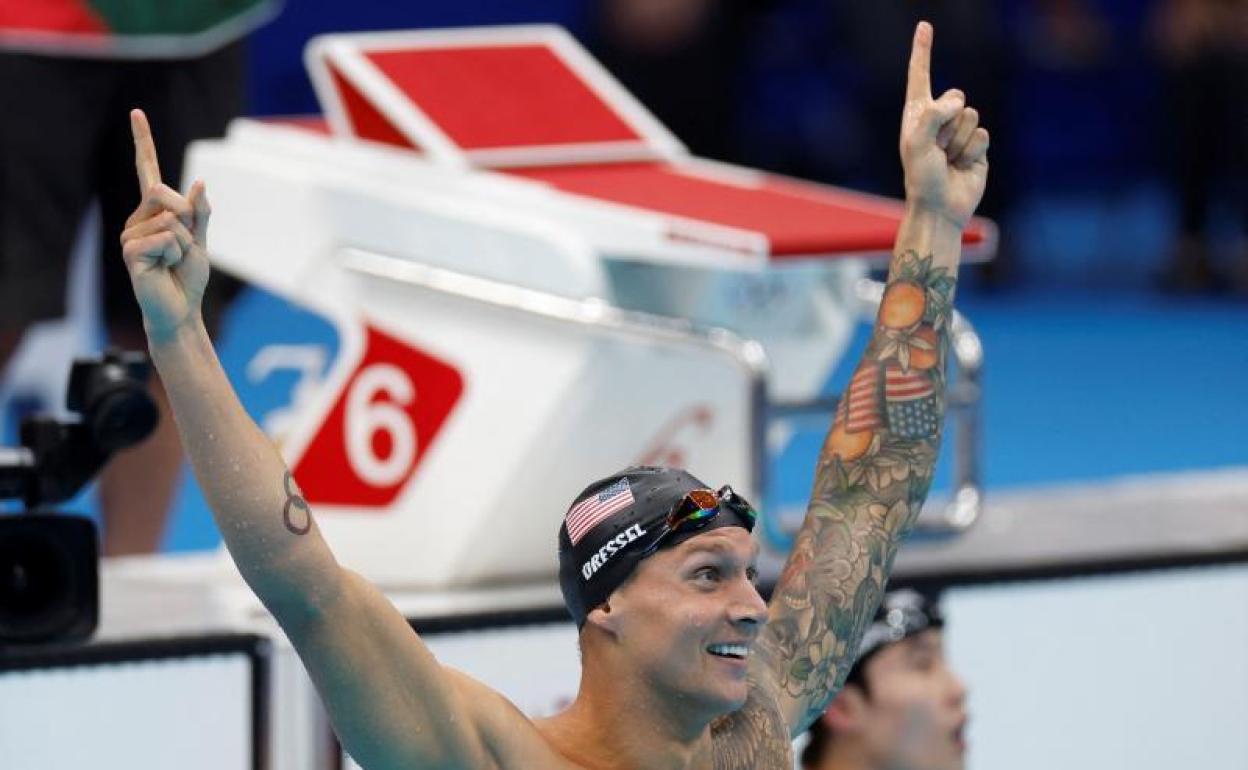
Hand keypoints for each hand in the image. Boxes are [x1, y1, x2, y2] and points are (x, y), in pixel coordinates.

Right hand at [120, 109, 211, 342]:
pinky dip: (175, 254)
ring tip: (173, 261)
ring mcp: (130, 234)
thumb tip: (198, 182)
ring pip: (169, 218)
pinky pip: (165, 238)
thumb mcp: (201, 240)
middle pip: (163, 190)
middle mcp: (137, 218)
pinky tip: (164, 268)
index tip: (137, 112)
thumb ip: (200, 213)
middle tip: (184, 244)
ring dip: (183, 242)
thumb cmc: (188, 276)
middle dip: (186, 216)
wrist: (180, 309)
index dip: (143, 141)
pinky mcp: (130, 252)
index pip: (147, 170)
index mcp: (154, 211)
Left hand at [898, 22, 989, 228]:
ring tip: (948, 160)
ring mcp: (960, 132)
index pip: (920, 75)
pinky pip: (984, 134)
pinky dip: (973, 151)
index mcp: (917, 114)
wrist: (941, 209)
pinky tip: (962, 166)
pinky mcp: (978, 147)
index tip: (925, 25)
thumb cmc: (921, 179)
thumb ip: (932, 117)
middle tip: (937, 149)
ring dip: (959, 141)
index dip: (923, 50)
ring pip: (972, 116)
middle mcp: (939, 120)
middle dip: (948, 122)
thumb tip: (960, 101)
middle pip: (957, 96)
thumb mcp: (917, 145)